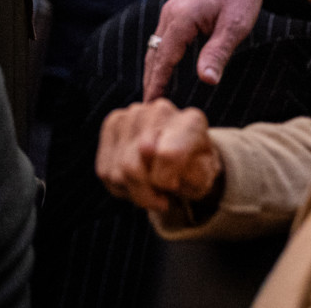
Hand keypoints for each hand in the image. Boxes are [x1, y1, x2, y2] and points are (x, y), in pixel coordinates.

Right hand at [96, 99, 223, 214]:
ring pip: (118, 171)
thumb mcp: (204, 179)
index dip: (165, 181)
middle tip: (160, 198)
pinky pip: (105, 171)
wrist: (182, 155)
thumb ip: (194, 177)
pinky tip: (136, 183)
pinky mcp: (112, 123)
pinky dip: (120, 187)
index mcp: (191, 123)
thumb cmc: (194, 169)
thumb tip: (167, 177)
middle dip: (146, 194)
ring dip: (133, 192)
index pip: (167, 155)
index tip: (172, 187)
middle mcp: (160, 111)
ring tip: (150, 190)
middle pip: (134, 165)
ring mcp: (133, 114)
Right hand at [142, 0, 265, 99]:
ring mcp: (173, 8)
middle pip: (154, 52)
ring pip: (157, 43)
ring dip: (155, 66)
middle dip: (150, 78)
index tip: (150, 104)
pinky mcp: (181, 7)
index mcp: (181, 19)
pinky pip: (165, 35)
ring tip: (155, 89)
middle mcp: (171, 13)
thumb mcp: (235, 25)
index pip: (163, 59)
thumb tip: (205, 80)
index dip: (156, 83)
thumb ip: (217, 53)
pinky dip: (162, 54)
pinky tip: (167, 64)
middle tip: (149, 104)